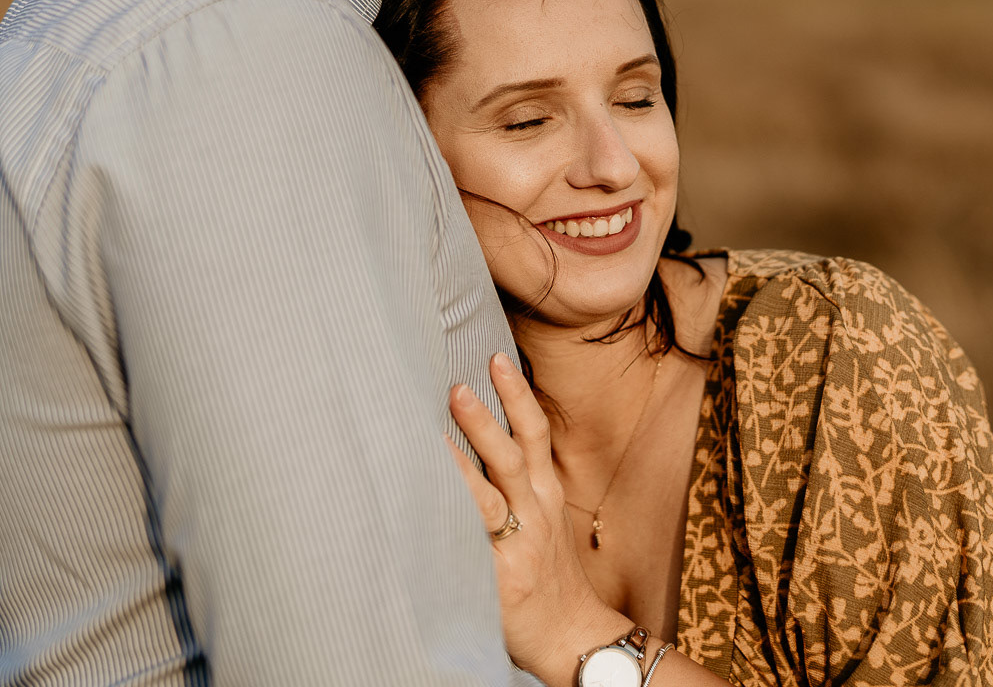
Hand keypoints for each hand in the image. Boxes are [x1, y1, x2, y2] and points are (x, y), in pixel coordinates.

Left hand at [448, 352, 630, 686]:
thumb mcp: (546, 520)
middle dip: (488, 418)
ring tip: (435, 434)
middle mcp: (535, 512)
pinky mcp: (499, 578)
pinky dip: (448, 526)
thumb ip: (520, 487)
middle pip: (515, 456)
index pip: (535, 434)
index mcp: (546, 493)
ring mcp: (518, 546)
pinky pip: (469, 547)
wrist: (572, 634)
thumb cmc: (550, 574)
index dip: (518, 396)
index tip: (498, 358)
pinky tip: (419, 508)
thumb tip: (483, 441)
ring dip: (462, 463)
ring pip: (489, 497)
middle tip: (458, 385)